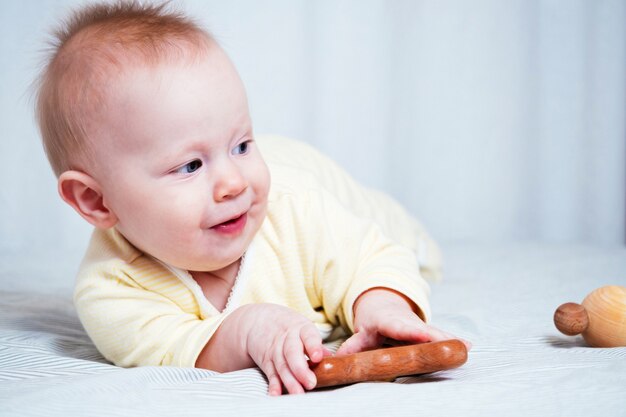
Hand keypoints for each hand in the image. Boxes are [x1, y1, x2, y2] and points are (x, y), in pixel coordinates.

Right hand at [240, 303, 331, 395]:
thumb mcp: (303, 328)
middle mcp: (287, 339)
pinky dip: (273, 384)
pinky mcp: (266, 360)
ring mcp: (275, 350)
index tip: (317, 358)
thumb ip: (316, 344)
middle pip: (292, 353)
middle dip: (301, 369)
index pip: (308, 336)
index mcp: (301, 329)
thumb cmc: (288, 326)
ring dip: (290, 381)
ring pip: (282, 366)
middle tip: (311, 383)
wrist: (259, 320)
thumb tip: (333, 358)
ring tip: (298, 394)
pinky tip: (276, 394)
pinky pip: (270, 373)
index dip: (313, 346)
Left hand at [335, 288, 470, 355]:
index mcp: (389, 321)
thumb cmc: (374, 322)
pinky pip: (440, 335)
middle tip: (454, 343)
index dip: (413, 332)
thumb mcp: (363, 332)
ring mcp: (419, 325)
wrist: (384, 304)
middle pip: (424, 329)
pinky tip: (467, 345)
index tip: (425, 336)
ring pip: (435, 331)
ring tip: (466, 346)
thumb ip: (353, 346)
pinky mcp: (428, 330)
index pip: (400, 328)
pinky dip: (453, 340)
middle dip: (438, 336)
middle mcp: (407, 321)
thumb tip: (338, 360)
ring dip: (449, 339)